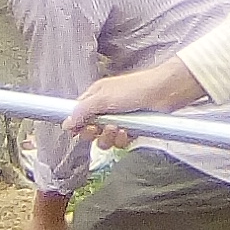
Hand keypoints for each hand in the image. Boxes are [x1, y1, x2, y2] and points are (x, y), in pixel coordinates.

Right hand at [68, 56, 202, 148]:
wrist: (163, 92)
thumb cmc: (135, 88)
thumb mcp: (103, 97)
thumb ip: (83, 111)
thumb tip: (66, 122)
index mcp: (95, 97)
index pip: (77, 114)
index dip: (76, 124)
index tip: (77, 131)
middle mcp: (105, 109)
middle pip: (89, 130)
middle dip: (93, 133)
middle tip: (99, 129)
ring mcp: (118, 120)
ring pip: (104, 139)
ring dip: (109, 137)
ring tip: (118, 129)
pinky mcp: (131, 129)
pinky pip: (120, 142)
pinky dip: (123, 140)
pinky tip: (128, 132)